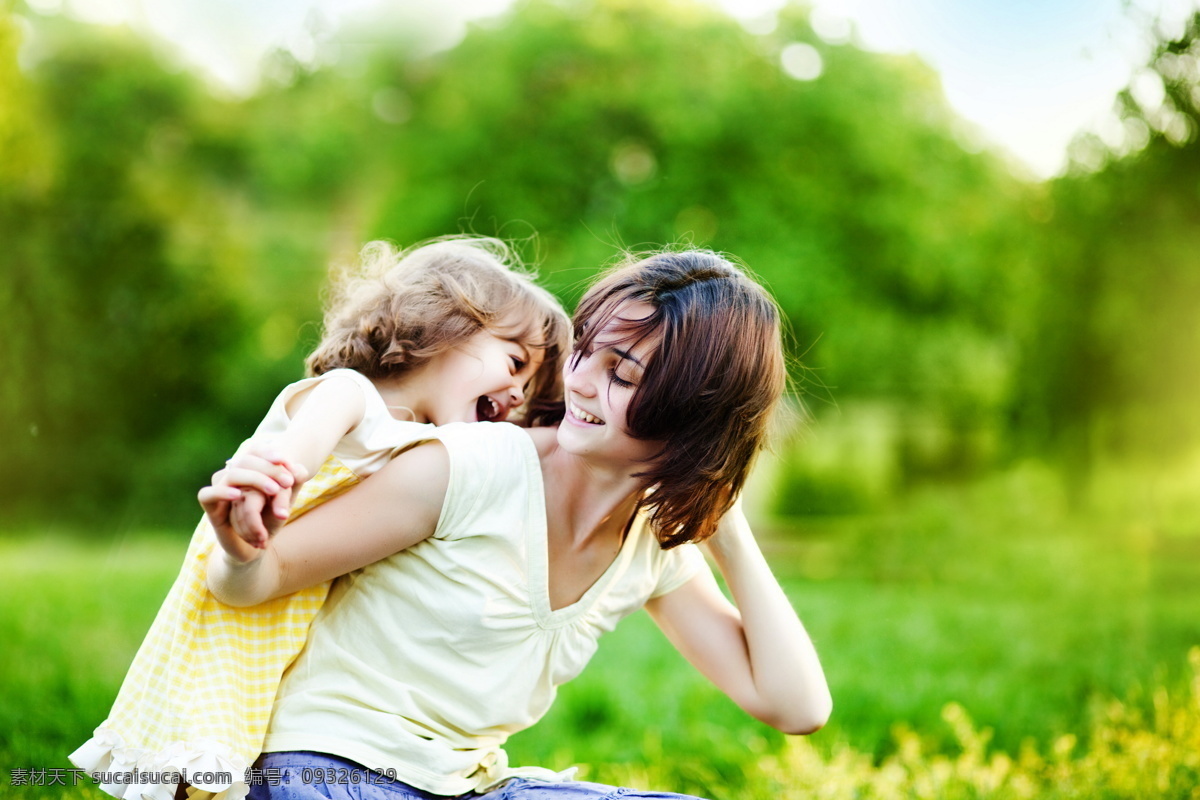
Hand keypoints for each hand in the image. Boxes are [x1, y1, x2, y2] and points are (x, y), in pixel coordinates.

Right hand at [199, 443, 308, 562]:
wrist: (257, 544)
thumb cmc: (271, 518)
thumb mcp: (287, 499)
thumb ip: (295, 482)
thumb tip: (300, 470)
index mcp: (249, 469)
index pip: (255, 449)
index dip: (268, 451)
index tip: (285, 460)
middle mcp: (233, 475)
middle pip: (246, 460)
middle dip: (270, 469)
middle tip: (288, 482)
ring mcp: (220, 490)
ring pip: (232, 475)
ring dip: (256, 480)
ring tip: (274, 491)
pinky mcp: (211, 507)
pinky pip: (207, 494)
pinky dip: (222, 492)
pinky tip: (238, 495)